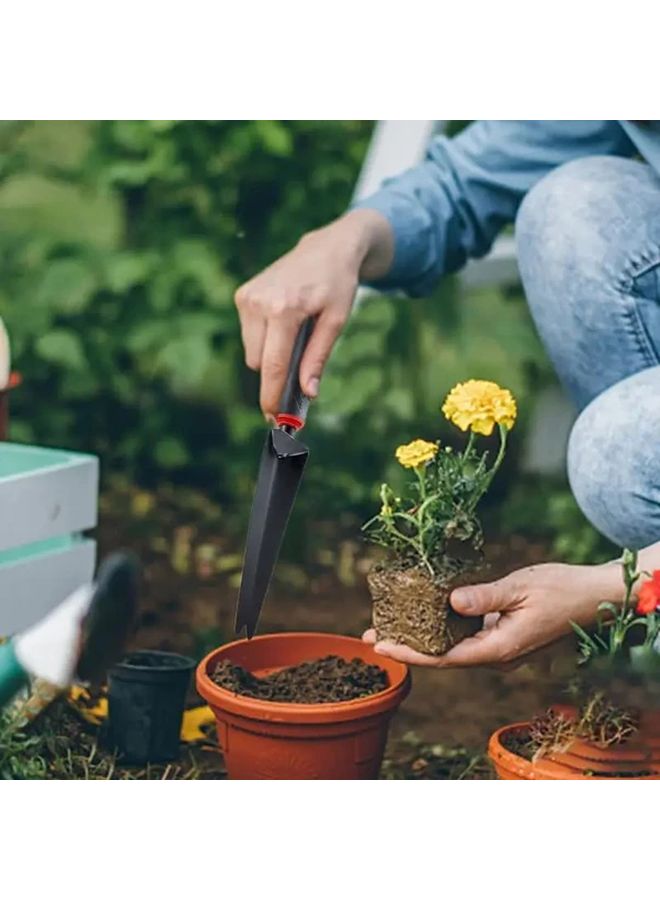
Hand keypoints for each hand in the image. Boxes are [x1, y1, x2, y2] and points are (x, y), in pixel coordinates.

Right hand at [235, 209, 392, 418]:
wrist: (327, 248)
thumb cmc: (337, 285)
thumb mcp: (336, 321)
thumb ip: (318, 358)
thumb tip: (309, 394)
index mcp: (283, 310)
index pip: (272, 365)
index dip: (271, 396)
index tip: (273, 418)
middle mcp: (259, 302)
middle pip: (259, 362)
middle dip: (276, 374)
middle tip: (297, 381)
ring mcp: (247, 297)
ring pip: (252, 351)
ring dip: (271, 354)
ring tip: (297, 334)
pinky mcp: (243, 295)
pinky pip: (250, 334)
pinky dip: (266, 338)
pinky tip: (285, 321)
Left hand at [363, 561, 622, 668]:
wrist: (595, 596)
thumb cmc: (562, 590)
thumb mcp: (521, 587)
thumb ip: (485, 596)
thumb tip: (450, 601)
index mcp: (499, 649)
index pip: (443, 657)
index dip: (409, 653)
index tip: (379, 646)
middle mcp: (497, 654)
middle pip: (442, 655)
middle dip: (406, 646)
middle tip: (371, 633)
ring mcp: (501, 646)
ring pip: (452, 645)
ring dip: (422, 636)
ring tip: (389, 623)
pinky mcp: (503, 634)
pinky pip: (466, 635)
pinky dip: (442, 625)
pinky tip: (426, 611)